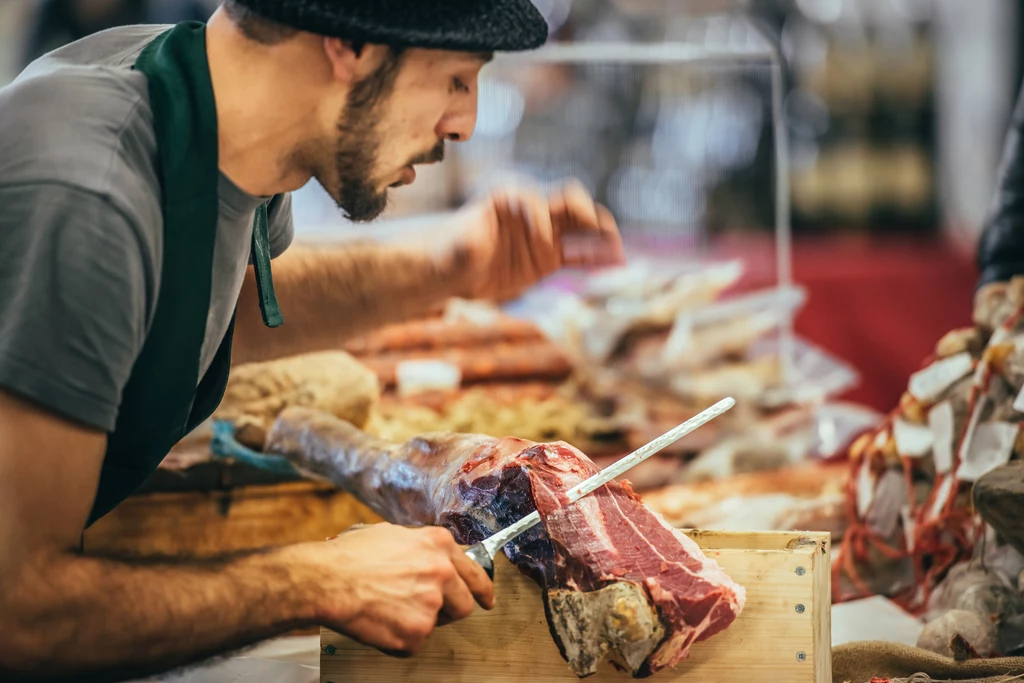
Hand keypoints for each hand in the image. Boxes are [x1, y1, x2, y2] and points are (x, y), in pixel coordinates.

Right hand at [299, 523, 493, 655]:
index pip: (474, 572)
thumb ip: (422, 548)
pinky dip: (398, 638)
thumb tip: (430, 558)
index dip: (482, 590)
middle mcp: (442, 573)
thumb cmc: (350, 555)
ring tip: (388, 607)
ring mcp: (431, 605)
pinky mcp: (416, 633)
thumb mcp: (393, 534)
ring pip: (436, 624)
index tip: (486, 600)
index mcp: (438, 544)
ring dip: (417, 621)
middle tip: (422, 609)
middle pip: (463, 604)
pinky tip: (379, 621)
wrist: (327, 580)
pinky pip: (413, 642)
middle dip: (448, 610)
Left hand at [455, 180, 625, 301]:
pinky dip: (597, 259)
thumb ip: (467, 244)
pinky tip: (615, 266)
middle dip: (587, 218)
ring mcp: (545, 234)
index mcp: (510, 198)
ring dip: (601, 238)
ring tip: (619, 255)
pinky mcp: (550, 257)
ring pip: (582, 229)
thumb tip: (471, 241)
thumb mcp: (454, 249)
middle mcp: (533, 211)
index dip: (542, 222)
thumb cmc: (449, 252)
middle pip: (570, 203)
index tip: (541, 246)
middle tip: (601, 236)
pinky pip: (580, 255)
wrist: (453, 270)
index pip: (538, 201)